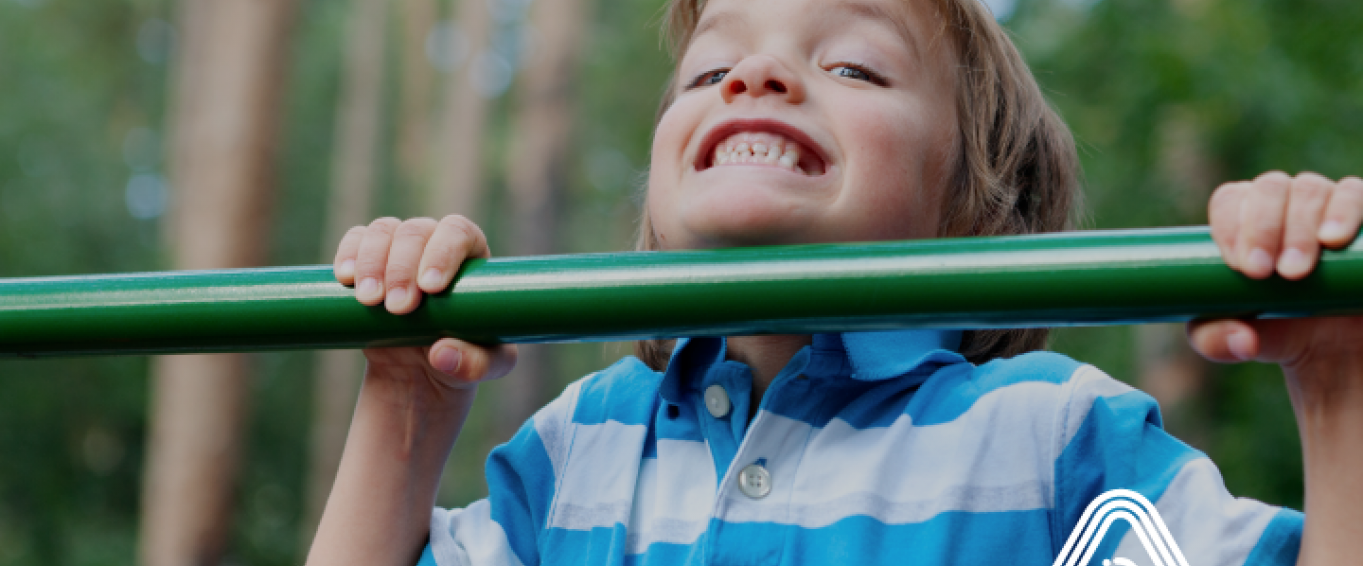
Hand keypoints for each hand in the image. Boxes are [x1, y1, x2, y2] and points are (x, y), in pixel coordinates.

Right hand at [333, 215, 515, 399]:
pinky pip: (355, 241)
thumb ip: (475, 364)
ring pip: (383, 231)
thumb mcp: (486, 368)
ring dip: (372, 262)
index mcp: (471, 258)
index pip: (459, 232)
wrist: (420, 375)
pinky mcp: (368, 265)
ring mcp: (399, 252)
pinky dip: (348, 254)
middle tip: (399, 308)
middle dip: (403, 267)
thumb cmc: (464, 359)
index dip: (444, 251)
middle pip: (417, 232)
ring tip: (370, 301)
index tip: (430, 287)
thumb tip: (443, 354)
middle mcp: (435, 246)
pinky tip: (345, 278)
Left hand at [1188, 172, 1362, 403]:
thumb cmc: (1278, 333)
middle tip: (1263, 274)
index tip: (1238, 268)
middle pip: (1269, 188)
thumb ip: (1217, 341)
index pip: (1229, 201)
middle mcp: (1286, 204)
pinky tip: (1333, 239)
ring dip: (1298, 225)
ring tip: (1295, 272)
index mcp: (1244, 220)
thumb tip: (1241, 340)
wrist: (1337, 348)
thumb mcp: (1236, 342)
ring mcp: (1327, 205)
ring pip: (1310, 188)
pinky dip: (1344, 210)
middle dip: (1262, 227)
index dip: (1229, 226)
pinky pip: (1355, 193)